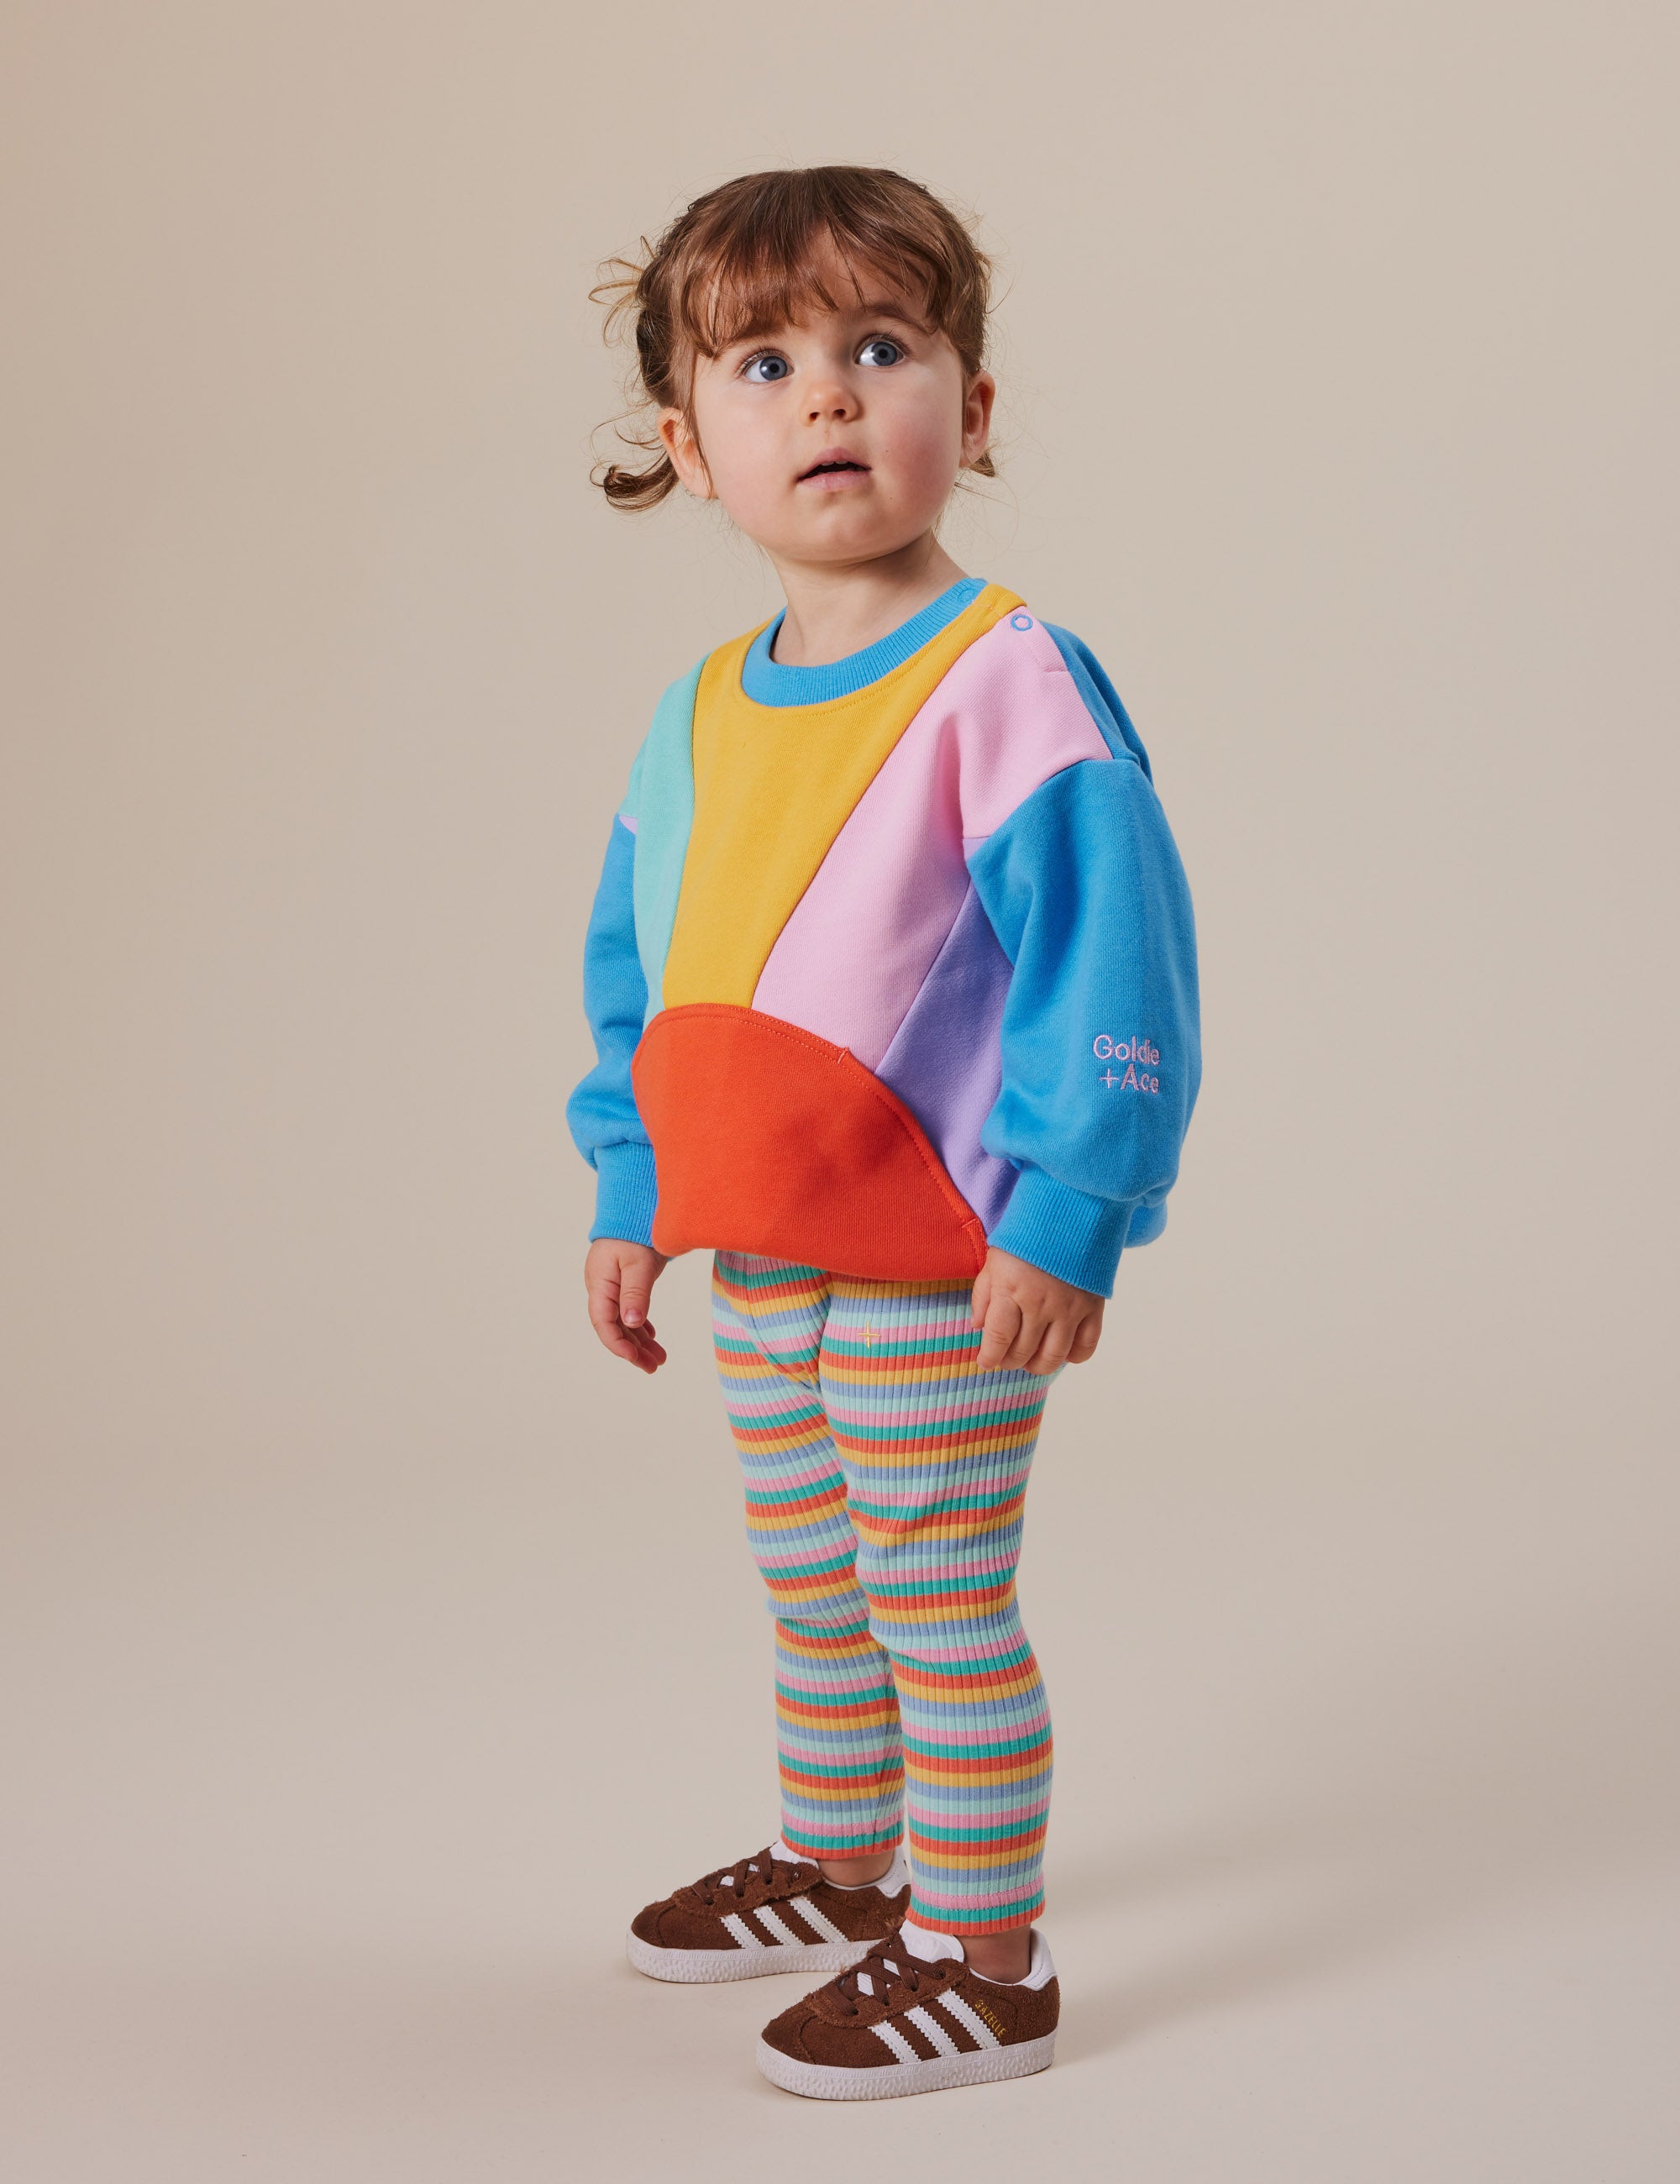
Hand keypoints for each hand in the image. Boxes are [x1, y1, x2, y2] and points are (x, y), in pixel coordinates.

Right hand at [585, 1237, 670, 1372]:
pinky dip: (641, 1325)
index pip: (604, 1323)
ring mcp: (612, 1286)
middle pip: (614, 1327)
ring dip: (640, 1341)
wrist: (636, 1208)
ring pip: (624, 1321)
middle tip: (654, 1367)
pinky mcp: (624, 1282)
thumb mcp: (638, 1263)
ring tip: (660, 1358)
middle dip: (633, 1350)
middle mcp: (602, 1288)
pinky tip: (651, 1336)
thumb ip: (635, 1293)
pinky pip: (629, 1310)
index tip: (636, 1360)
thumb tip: (631, 1323)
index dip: (618, 1345)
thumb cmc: (636, 1232)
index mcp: (600, 1284)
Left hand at [970, 1246, 1103, 1374]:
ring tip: (1030, 1360)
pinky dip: (1073, 1356)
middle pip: (1023, 1352)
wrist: (1072, 1210)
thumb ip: (983, 1295)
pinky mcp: (1093, 1307)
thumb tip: (978, 1327)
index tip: (984, 1362)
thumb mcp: (995, 1259)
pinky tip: (1061, 1350)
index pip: (998, 1338)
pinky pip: (1086, 1346)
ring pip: (1053, 1357)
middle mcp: (1040, 1304)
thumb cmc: (1027, 1235)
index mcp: (1011, 1290)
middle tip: (1006, 1358)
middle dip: (1009, 1361)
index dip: (989, 1357)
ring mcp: (1069, 1308)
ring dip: (1038, 1366)